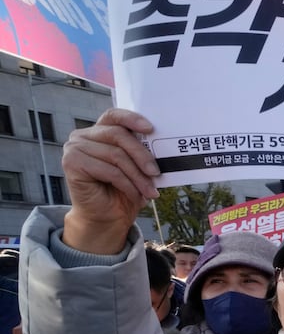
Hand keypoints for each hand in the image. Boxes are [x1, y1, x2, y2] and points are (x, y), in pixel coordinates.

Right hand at [60, 109, 159, 253]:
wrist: (105, 217)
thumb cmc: (121, 191)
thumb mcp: (135, 168)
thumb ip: (140, 152)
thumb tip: (162, 144)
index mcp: (98, 132)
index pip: (113, 116)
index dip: (131, 118)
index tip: (151, 128)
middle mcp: (82, 136)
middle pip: (118, 136)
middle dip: (142, 155)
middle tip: (157, 174)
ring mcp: (74, 148)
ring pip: (116, 156)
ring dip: (138, 176)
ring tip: (150, 192)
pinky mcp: (71, 164)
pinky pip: (109, 171)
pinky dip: (127, 185)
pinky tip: (136, 196)